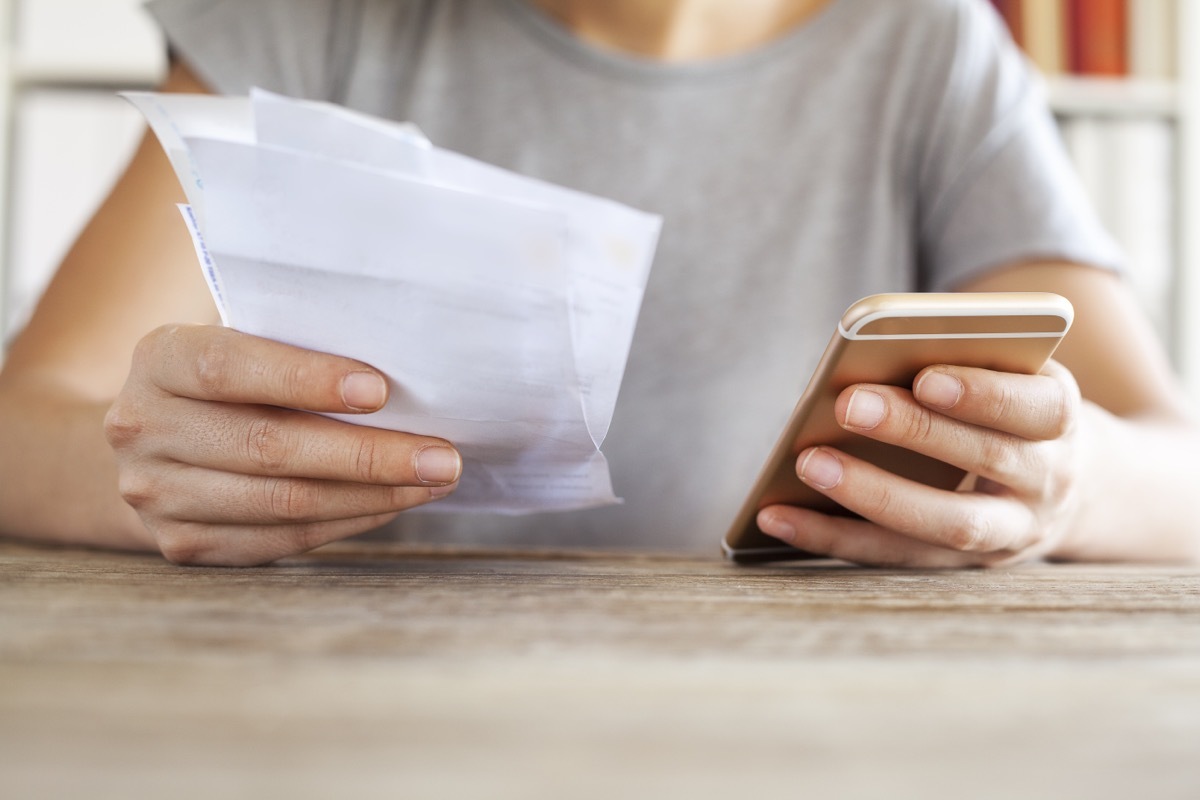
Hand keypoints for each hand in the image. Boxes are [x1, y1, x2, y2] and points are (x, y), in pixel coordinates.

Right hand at [104, 325, 460, 565]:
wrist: (150, 441)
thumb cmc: (228, 377)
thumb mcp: (240, 339)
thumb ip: (295, 342)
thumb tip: (404, 363)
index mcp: (160, 358)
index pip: (231, 367)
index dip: (306, 378)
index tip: (380, 391)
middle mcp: (144, 426)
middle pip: (270, 447)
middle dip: (369, 455)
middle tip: (443, 456)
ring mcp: (157, 494)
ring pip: (284, 502)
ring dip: (373, 495)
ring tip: (435, 481)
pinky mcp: (184, 544)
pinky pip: (284, 537)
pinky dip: (350, 520)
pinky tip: (395, 502)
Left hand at [756, 361, 1084, 567]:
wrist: (1075, 488)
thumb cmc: (1010, 407)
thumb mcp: (1009, 375)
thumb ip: (963, 360)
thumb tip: (870, 352)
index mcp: (1060, 419)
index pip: (1038, 407)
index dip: (984, 394)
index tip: (926, 378)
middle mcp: (1046, 482)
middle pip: (987, 459)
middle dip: (916, 433)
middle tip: (846, 405)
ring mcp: (1010, 533)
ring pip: (945, 525)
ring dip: (872, 495)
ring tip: (806, 463)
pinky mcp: (962, 566)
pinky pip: (896, 556)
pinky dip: (832, 537)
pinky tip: (777, 516)